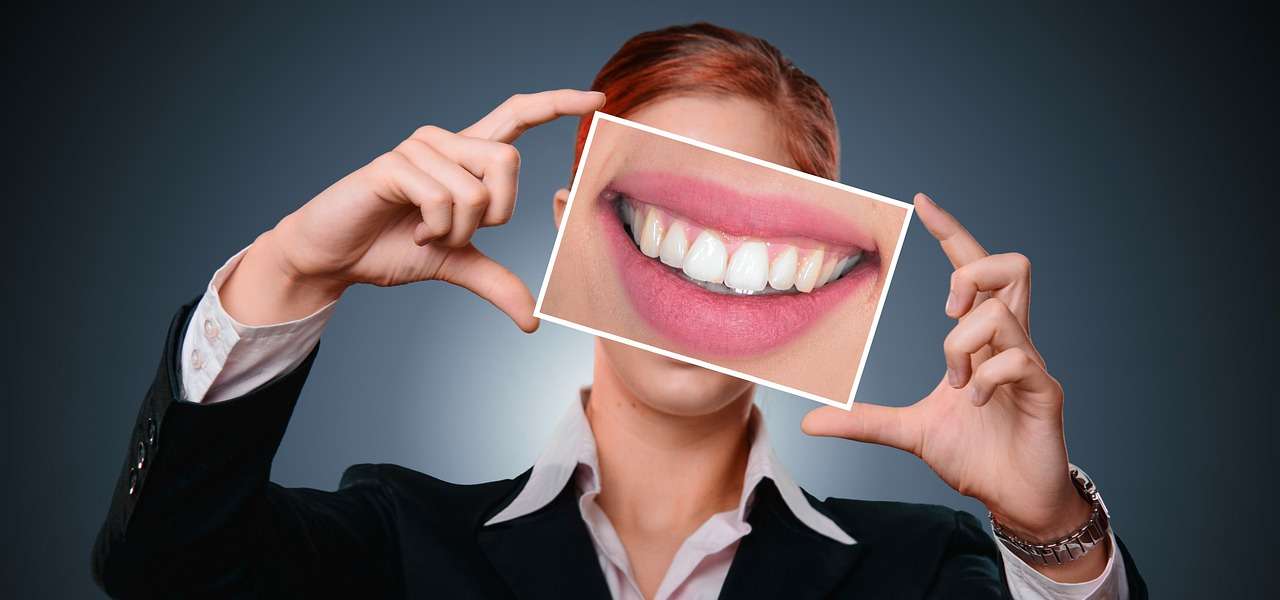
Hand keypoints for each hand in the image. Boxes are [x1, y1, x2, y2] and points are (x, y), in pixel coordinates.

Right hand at [219, 89, 605, 328]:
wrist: (334, 259)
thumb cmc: (391, 248)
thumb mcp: (454, 265)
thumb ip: (495, 281)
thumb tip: (532, 318)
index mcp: (465, 155)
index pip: (518, 113)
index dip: (557, 104)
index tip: (599, 98)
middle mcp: (445, 140)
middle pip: (508, 161)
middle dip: (495, 213)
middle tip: (457, 233)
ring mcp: (418, 148)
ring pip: (476, 188)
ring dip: (457, 229)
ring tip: (426, 232)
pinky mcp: (393, 164)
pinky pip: (443, 197)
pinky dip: (435, 228)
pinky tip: (413, 230)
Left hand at [802, 193, 1106, 579]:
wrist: (1013, 498)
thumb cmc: (975, 455)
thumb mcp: (908, 431)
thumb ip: (863, 421)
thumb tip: (808, 423)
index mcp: (982, 340)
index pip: (974, 269)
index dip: (951, 233)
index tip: (921, 203)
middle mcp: (1011, 340)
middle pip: (1013, 266)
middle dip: (970, 273)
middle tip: (945, 312)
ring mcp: (1031, 363)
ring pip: (1001, 312)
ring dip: (963, 343)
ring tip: (958, 382)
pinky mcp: (1045, 391)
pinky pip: (1018, 359)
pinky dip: (985, 379)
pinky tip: (974, 404)